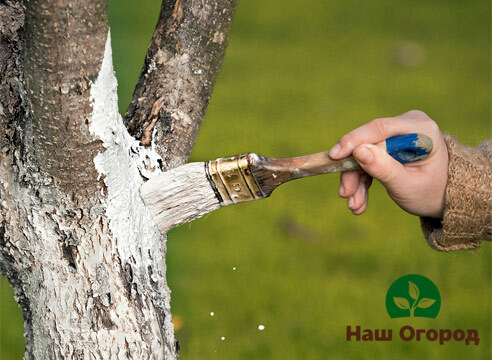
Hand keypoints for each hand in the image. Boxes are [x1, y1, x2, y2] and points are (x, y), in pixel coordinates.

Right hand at [328, 110, 448, 217]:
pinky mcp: (389, 145)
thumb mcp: (407, 185)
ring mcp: (397, 134)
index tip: (335, 156)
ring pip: (364, 154)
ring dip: (356, 180)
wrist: (445, 198)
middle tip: (345, 195)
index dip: (354, 141)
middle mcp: (407, 125)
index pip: (380, 128)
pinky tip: (359, 201)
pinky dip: (362, 180)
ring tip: (355, 206)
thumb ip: (384, 168)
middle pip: (368, 144)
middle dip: (353, 171)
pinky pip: (368, 159)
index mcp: (420, 129)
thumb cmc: (432, 192)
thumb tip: (358, 151)